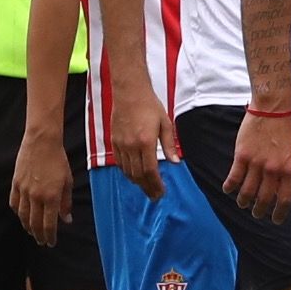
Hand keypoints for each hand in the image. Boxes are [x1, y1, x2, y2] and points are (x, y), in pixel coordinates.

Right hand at [10, 126, 72, 247]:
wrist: (42, 142)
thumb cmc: (59, 160)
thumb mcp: (67, 181)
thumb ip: (66, 202)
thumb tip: (66, 220)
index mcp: (51, 196)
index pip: (49, 224)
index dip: (50, 236)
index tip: (51, 243)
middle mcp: (36, 196)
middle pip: (35, 224)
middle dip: (39, 235)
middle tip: (42, 242)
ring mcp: (23, 190)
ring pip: (23, 216)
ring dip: (28, 227)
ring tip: (33, 232)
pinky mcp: (15, 184)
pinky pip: (14, 204)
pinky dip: (18, 213)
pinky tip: (23, 216)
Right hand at [111, 81, 178, 201]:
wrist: (130, 93)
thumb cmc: (150, 106)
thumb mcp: (165, 124)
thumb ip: (170, 145)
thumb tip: (176, 163)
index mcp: (146, 142)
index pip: (150, 171)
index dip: (156, 184)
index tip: (161, 192)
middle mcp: (132, 146)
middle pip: (138, 175)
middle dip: (147, 187)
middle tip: (155, 196)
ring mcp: (121, 144)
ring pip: (128, 171)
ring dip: (137, 182)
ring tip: (146, 188)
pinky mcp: (114, 141)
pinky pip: (120, 163)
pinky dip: (127, 172)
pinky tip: (134, 175)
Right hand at [225, 110, 290, 221]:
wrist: (272, 110)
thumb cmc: (283, 130)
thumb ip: (285, 171)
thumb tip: (279, 189)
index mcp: (288, 169)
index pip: (285, 199)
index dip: (279, 213)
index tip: (275, 220)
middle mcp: (273, 169)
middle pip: (264, 199)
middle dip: (259, 211)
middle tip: (256, 214)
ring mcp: (257, 163)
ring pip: (247, 192)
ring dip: (244, 201)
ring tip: (243, 203)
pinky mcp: (242, 156)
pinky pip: (234, 178)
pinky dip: (230, 187)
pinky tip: (228, 190)